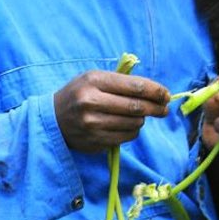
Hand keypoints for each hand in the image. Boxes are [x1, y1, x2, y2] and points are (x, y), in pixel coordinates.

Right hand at [53, 70, 168, 152]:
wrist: (52, 118)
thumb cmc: (80, 94)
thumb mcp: (94, 78)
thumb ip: (122, 82)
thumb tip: (157, 92)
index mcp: (94, 81)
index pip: (134, 86)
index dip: (155, 91)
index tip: (166, 94)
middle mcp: (92, 102)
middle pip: (137, 107)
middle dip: (156, 107)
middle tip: (165, 108)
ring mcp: (92, 124)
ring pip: (134, 123)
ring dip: (142, 120)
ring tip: (140, 115)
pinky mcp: (94, 141)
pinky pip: (126, 137)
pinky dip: (133, 131)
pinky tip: (128, 126)